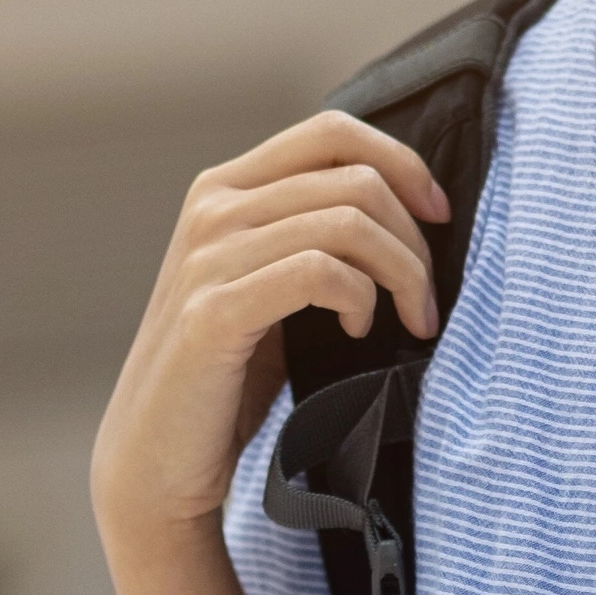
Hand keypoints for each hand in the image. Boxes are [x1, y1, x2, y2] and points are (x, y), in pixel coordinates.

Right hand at [91, 113, 447, 545]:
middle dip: (414, 239)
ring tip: (408, 323)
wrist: (156, 462)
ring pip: (347, 222)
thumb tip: (412, 209)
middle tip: (426, 302)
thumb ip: (311, 234)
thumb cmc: (227, 379)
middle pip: (354, 179)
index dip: (402, 163)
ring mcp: (208, 256)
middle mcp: (212, 208)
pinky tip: (358, 333)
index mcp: (225, 189)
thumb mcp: (271, 286)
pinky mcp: (213, 311)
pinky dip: (361, 299)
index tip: (439, 216)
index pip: (332, 132)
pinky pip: (319, 272)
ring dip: (401, 274)